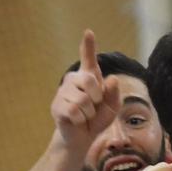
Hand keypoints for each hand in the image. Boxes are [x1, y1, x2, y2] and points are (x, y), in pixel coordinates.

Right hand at [51, 30, 118, 146]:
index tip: (89, 32)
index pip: (88, 59)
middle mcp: (73, 80)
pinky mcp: (57, 106)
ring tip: (85, 115)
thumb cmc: (97, 119)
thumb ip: (114, 94)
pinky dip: (82, 120)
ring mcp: (63, 92)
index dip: (88, 46)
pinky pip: (75, 111)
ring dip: (89, 113)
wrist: (83, 138)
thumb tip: (112, 79)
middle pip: (90, 81)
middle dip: (97, 97)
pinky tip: (77, 121)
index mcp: (89, 78)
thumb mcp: (112, 108)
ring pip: (83, 100)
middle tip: (94, 107)